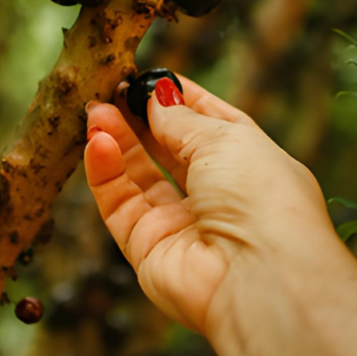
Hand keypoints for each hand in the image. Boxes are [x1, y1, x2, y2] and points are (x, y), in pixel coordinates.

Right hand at [84, 75, 333, 335]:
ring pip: (139, 177)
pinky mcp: (149, 251)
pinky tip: (97, 142)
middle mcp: (218, 196)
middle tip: (110, 89)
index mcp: (250, 164)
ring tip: (95, 109)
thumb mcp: (226, 139)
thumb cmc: (262, 199)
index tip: (149, 76)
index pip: (210, 124)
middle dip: (140, 118)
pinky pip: (120, 206)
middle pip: (169, 150)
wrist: (261, 279)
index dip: (179, 99)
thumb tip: (158, 95)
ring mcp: (182, 226)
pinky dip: (106, 173)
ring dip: (116, 141)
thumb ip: (183, 118)